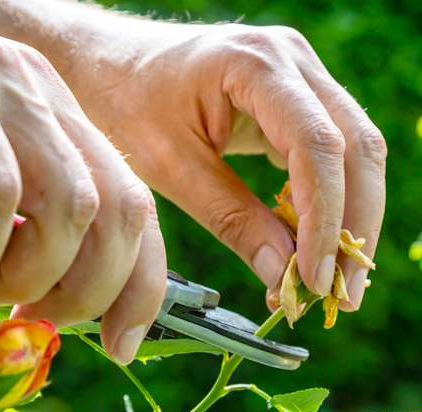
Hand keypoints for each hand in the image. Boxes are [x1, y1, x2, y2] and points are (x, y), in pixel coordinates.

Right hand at [0, 6, 166, 364]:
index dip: (141, 286)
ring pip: (70, 209)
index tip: (122, 345)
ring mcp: (9, 89)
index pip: (134, 210)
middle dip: (88, 291)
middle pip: (120, 213)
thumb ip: (28, 235)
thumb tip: (52, 306)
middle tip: (30, 317)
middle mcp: (51, 105)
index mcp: (67, 132)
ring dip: (25, 276)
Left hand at [67, 18, 385, 311]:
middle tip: (344, 294)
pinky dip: (330, 201)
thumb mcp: (170, 167)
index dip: (323, 221)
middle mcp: (290, 60)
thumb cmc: (126, 105)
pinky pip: (329, 152)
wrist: (112, 64)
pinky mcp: (292, 99)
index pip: (315, 146)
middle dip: (354, 228)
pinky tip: (318, 242)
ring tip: (338, 279)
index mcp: (255, 65)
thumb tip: (284, 275)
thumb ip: (231, 219)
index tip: (314, 280)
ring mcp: (296, 76)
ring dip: (352, 219)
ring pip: (354, 151)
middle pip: (355, 147)